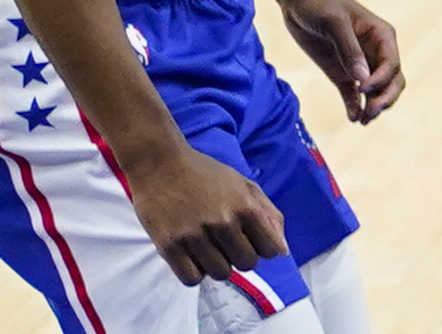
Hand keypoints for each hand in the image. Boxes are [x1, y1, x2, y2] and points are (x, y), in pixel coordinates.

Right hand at [124, 139, 286, 285]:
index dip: (263, 248)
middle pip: (247, 264)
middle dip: (241, 257)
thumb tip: (282, 250)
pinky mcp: (169, 246)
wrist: (159, 163)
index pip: (270, 249)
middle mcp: (222, 222)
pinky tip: (192, 256)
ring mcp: (195, 235)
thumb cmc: (204, 173)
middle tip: (227, 243)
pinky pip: (192, 279)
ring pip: (221, 274)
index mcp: (244, 206)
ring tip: (208, 248)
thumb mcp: (243, 184)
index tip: (250, 240)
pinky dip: (195, 272)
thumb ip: (268, 214)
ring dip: (218, 266)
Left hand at [278, 0, 403, 123]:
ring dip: (374, 107)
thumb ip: (349, 49)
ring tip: (363, 121)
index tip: (362, 89)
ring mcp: (359, 64)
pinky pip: (354, 95)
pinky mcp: (342, 74)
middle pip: (392, 81)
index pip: (392, 64)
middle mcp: (375, 52)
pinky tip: (352, 118)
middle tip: (370, 113)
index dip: (382, 80)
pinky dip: (355, 107)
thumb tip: (363, 80)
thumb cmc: (319, 3)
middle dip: (385, 99)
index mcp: (381, 35)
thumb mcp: (334, 22)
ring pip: (377, 92)